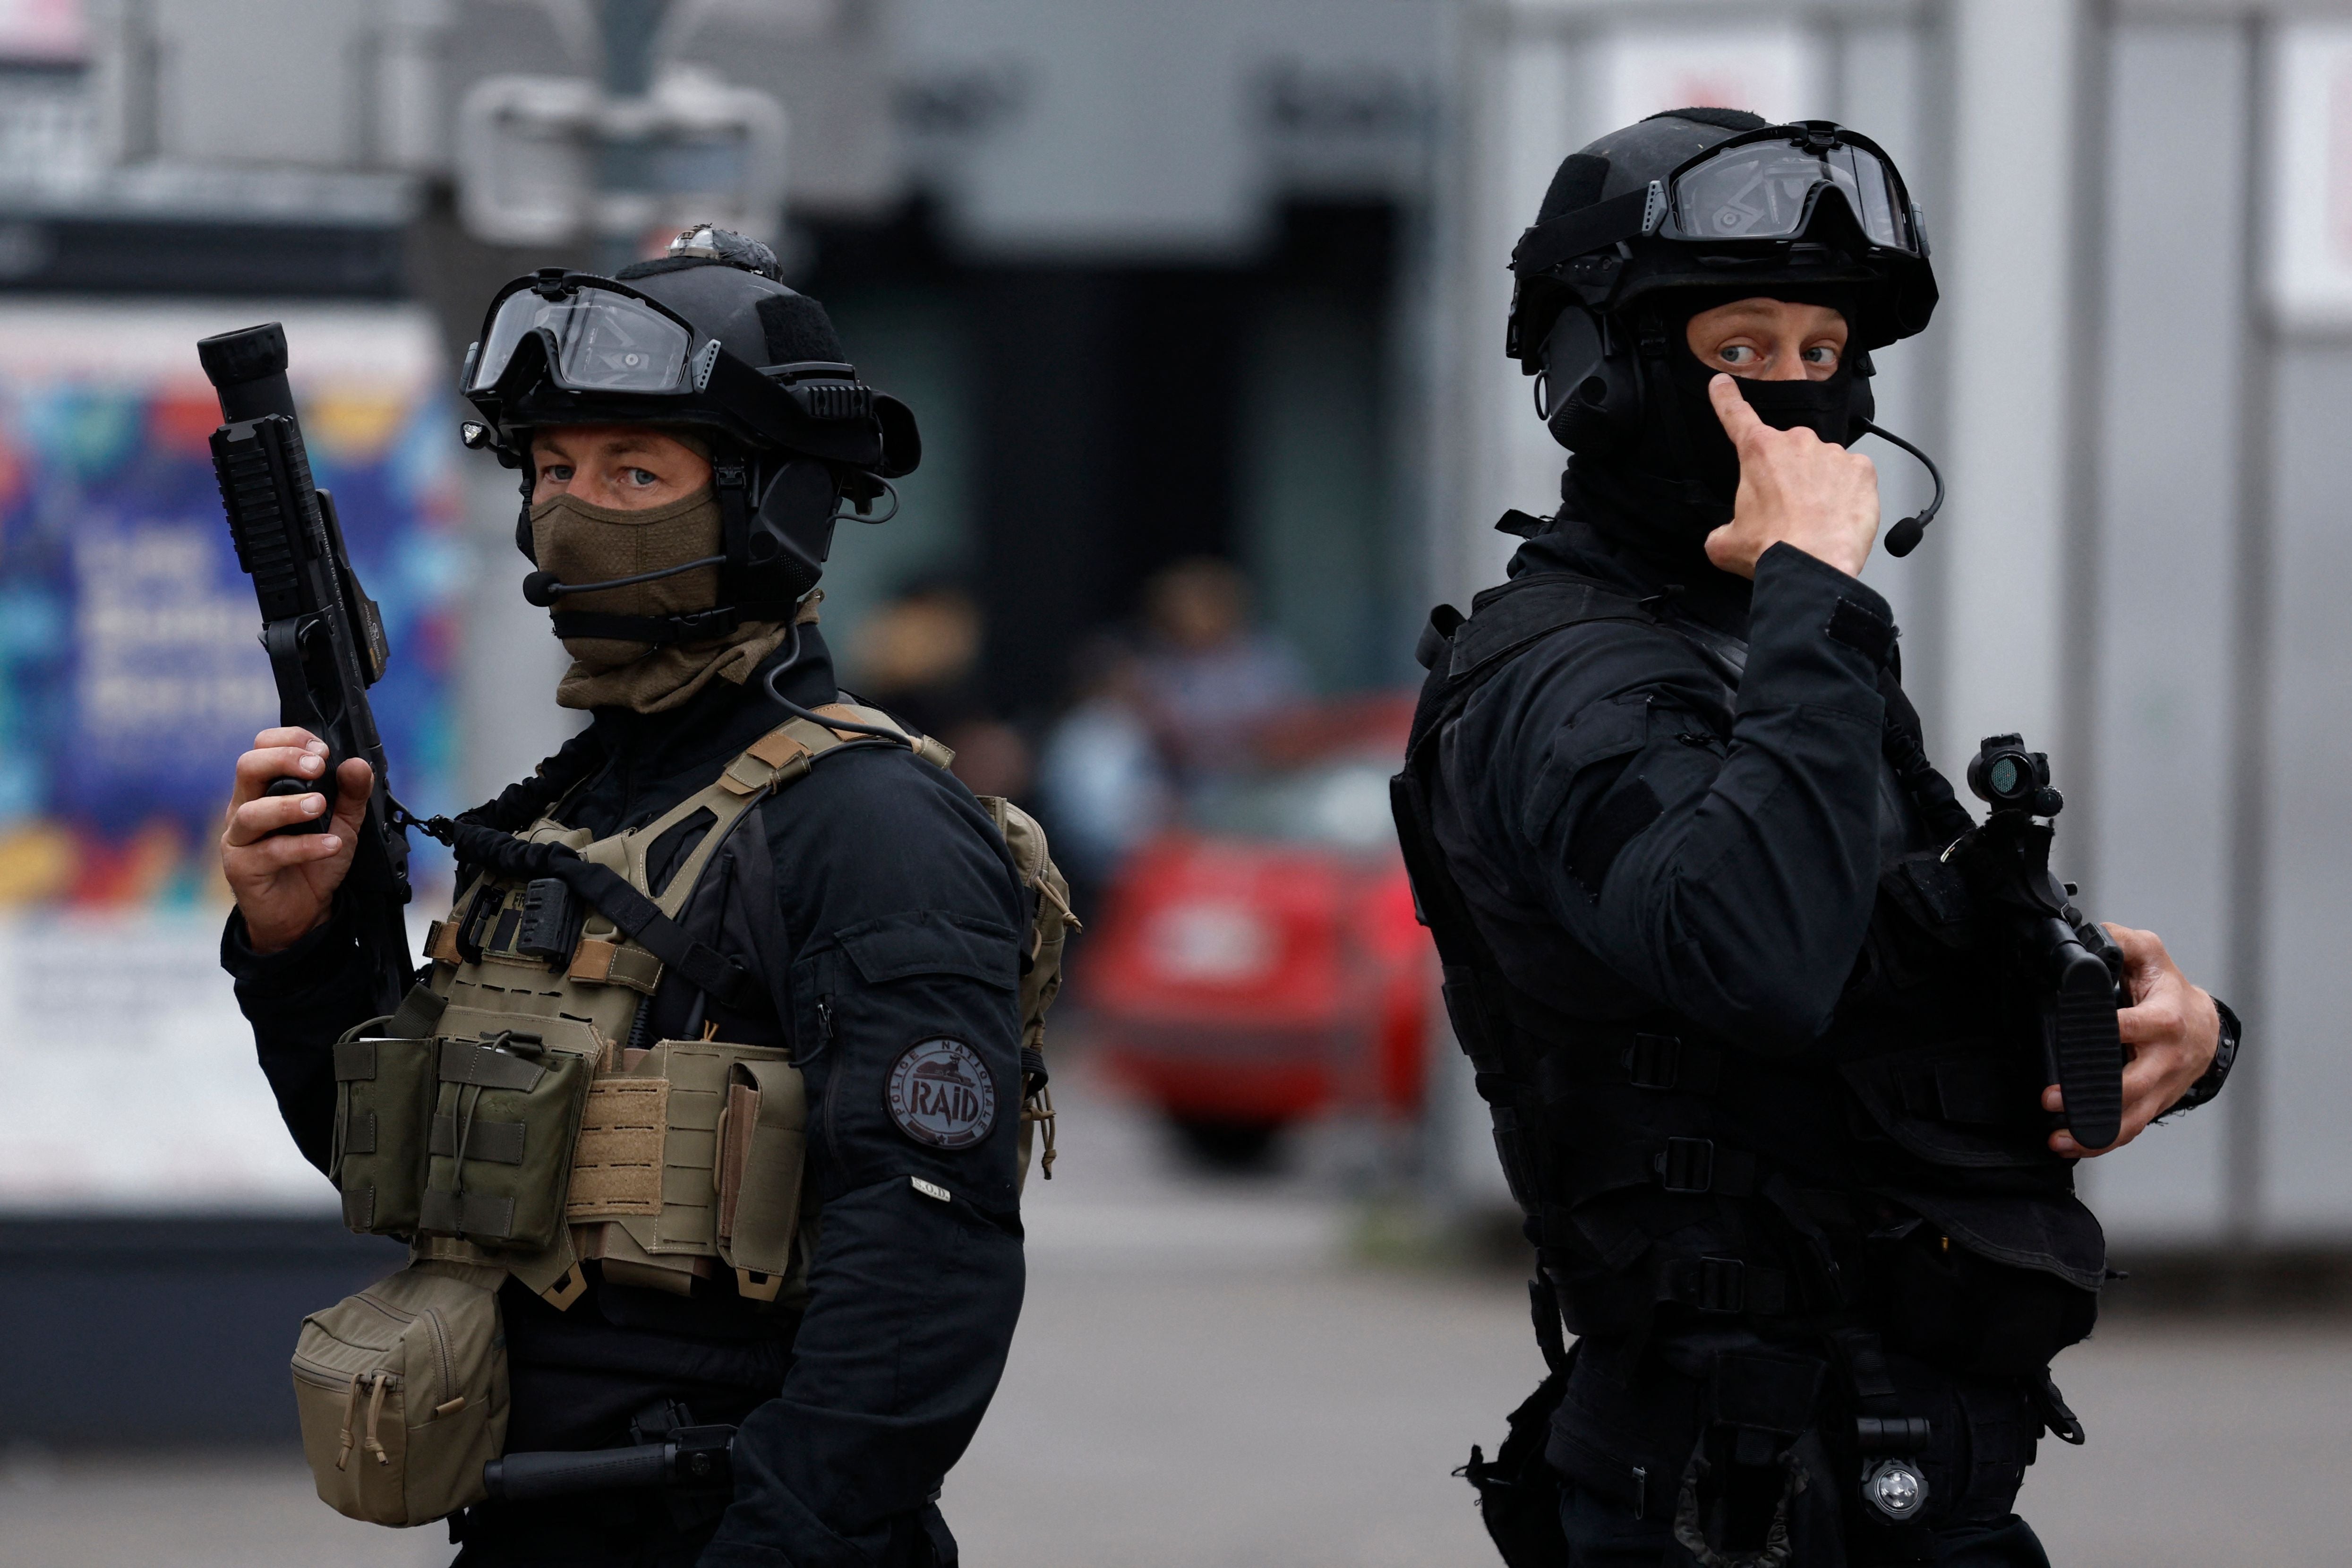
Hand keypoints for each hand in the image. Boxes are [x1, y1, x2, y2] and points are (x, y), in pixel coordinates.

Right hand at [221, 726, 372, 954]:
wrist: (304, 913)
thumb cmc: (315, 862)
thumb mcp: (343, 824)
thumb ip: (351, 795)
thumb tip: (356, 764)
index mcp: (264, 790)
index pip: (262, 748)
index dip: (289, 740)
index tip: (322, 749)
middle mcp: (245, 808)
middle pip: (247, 768)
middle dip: (283, 760)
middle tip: (318, 767)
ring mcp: (238, 839)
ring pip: (251, 812)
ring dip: (289, 806)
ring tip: (320, 806)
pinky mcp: (242, 869)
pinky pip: (269, 853)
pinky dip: (304, 847)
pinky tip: (331, 845)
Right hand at [1701, 374, 1879, 579]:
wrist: (1813, 566)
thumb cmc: (1773, 549)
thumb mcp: (1725, 543)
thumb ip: (1723, 528)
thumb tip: (1726, 535)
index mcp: (1758, 452)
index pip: (1736, 416)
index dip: (1726, 398)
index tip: (1722, 384)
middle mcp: (1796, 444)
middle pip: (1787, 451)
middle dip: (1786, 475)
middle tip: (1785, 510)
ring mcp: (1832, 454)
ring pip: (1821, 464)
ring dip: (1817, 485)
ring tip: (1814, 519)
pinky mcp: (1861, 470)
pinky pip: (1851, 475)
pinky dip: (1845, 492)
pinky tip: (1836, 515)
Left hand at [2043, 924, 2220, 1156]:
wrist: (2205, 1027)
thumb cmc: (2170, 990)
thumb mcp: (2151, 954)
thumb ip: (2123, 941)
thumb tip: (2095, 934)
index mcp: (2166, 1019)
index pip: (2136, 1026)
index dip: (2111, 1031)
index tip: (2077, 1035)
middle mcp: (2166, 1058)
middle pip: (2133, 1084)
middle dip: (2093, 1095)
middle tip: (2053, 1099)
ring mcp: (2162, 1086)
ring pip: (2132, 1117)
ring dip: (2095, 1131)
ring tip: (2059, 1139)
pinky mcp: (2154, 1103)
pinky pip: (2130, 1128)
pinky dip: (2102, 1141)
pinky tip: (2073, 1145)